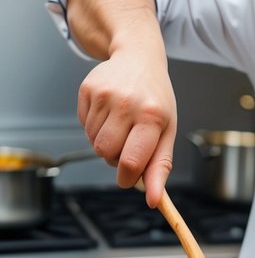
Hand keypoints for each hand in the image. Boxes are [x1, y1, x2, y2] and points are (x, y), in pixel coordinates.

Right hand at [69, 0, 175, 205]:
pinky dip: (95, 127)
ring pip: (93, 141)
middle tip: (127, 145)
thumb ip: (159, 167)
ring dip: (105, 142)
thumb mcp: (167, 131)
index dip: (127, 178)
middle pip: (106, 154)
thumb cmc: (156, 100)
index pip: (132, 162)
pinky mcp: (87, 89)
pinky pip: (84, 125)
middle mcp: (127, 104)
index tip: (128, 178)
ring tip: (121, 124)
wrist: (139, 57)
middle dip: (114, 158)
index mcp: (152, 116)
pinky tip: (109, 112)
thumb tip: (154, 201)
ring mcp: (104, 95)